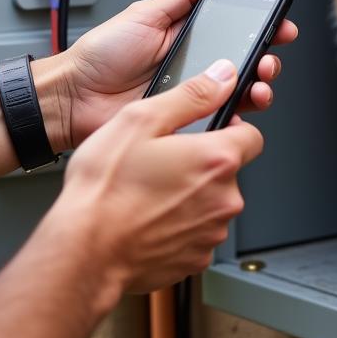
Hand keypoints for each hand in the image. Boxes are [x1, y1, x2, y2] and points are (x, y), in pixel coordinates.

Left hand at [38, 0, 297, 149]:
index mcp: (186, 34)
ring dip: (256, 87)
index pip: (235, 28)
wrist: (73, 99)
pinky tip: (237, 114)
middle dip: (266, 58)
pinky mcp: (185, 122)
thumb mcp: (143, 15)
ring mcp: (191, 95)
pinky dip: (233, 119)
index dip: (262, 26)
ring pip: (237, 92)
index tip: (280, 25)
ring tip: (258, 84)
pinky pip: (217, 122)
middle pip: (244, 62)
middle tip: (269, 58)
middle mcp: (194, 65)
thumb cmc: (100, 56)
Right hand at [51, 60, 262, 292]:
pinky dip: (178, 225)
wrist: (84, 253)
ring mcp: (210, 234)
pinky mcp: (194, 260)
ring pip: (211, 203)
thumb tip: (221, 77)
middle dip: (202, 163)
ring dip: (190, 195)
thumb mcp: (141, 120)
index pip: (252, 136)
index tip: (206, 130)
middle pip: (228, 170)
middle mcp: (223, 200)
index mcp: (216, 160)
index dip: (229, 128)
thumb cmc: (105, 190)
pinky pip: (195, 232)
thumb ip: (191, 95)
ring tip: (149, 191)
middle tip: (162, 160)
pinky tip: (147, 217)